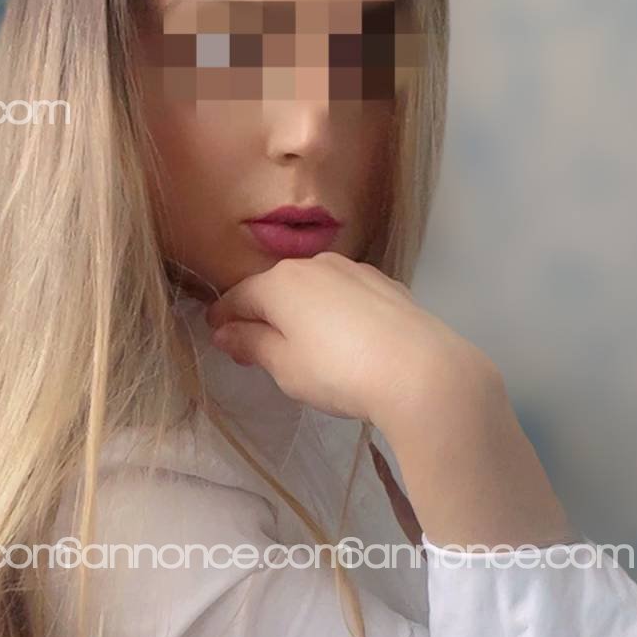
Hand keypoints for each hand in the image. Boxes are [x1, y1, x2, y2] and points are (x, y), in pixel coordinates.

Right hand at [207, 252, 572, 549]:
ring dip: (299, 310)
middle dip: (262, 314)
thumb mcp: (285, 367)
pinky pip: (344, 294)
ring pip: (313, 288)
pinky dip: (332, 311)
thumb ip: (252, 344)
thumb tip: (226, 332)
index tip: (216, 335)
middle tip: (257, 347)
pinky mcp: (386, 284)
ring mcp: (355, 270)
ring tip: (302, 344)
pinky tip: (343, 338)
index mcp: (280, 283)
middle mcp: (315, 264)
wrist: (420, 371)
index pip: (237, 297)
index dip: (223, 318)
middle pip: (276, 288)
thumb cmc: (339, 372)